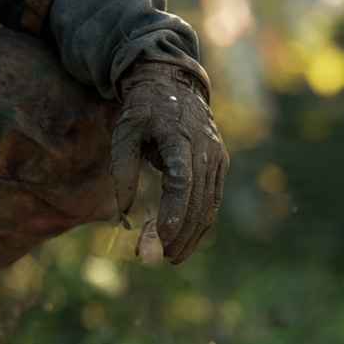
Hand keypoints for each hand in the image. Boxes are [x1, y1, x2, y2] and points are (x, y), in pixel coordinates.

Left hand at [110, 62, 227, 263]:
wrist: (174, 84)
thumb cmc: (143, 109)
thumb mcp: (124, 133)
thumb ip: (122, 171)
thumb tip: (123, 212)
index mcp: (180, 138)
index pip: (181, 182)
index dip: (174, 213)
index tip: (162, 238)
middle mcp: (205, 150)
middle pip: (197, 200)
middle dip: (181, 234)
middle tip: (161, 258)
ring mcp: (217, 158)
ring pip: (209, 205)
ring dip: (193, 235)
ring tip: (174, 257)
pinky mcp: (220, 165)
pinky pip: (213, 200)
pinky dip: (201, 222)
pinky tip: (187, 240)